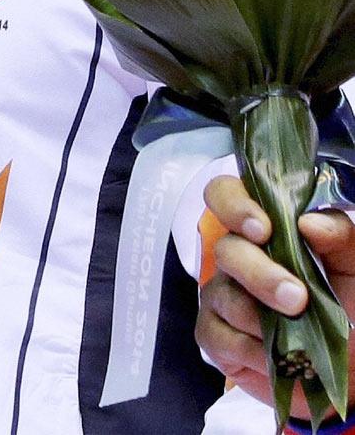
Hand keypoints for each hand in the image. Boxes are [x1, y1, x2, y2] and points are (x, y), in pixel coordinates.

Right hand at [196, 175, 354, 419]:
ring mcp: (222, 294)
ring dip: (261, 317)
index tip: (263, 229)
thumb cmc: (348, 301)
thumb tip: (308, 221)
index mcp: (263, 226)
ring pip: (223, 295)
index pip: (225, 194)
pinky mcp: (215, 336)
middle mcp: (236, 254)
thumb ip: (340, 236)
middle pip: (225, 249)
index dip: (234, 204)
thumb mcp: (354, 266)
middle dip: (259, 274)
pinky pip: (218, 337)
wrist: (347, 362)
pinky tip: (276, 356)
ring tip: (297, 336)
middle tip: (297, 298)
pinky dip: (251, 350)